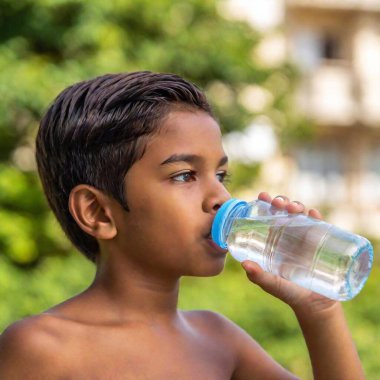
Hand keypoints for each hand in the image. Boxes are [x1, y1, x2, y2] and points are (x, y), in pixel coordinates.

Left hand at [241, 192, 336, 314]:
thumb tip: (244, 264)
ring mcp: (305, 237)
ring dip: (296, 205)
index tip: (262, 196)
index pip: (267, 216)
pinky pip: (319, 224)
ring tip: (293, 208)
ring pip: (300, 213)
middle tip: (278, 204)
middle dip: (281, 201)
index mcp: (273, 239)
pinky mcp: (321, 242)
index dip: (265, 204)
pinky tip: (313, 214)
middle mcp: (287, 234)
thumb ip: (258, 276)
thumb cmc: (289, 292)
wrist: (315, 304)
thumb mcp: (272, 283)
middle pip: (284, 211)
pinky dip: (316, 216)